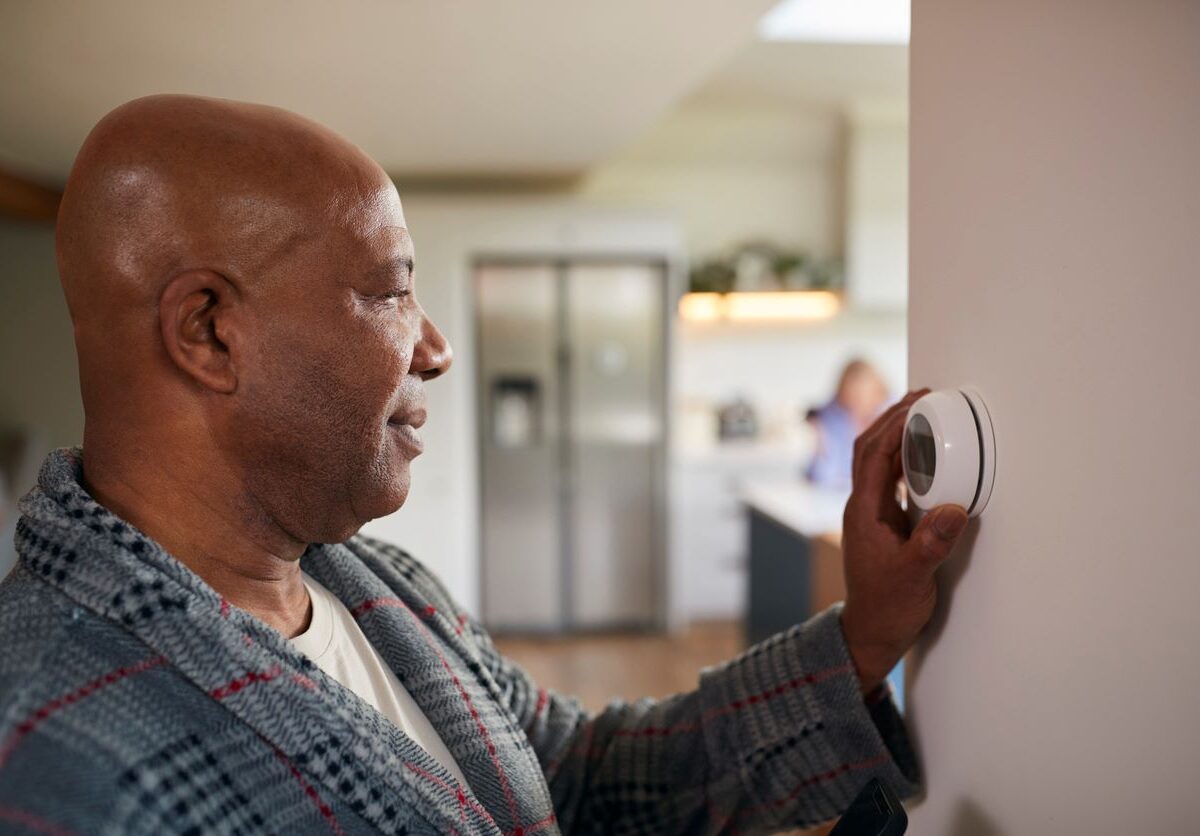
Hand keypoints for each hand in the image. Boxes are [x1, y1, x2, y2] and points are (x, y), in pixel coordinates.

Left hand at [840, 389, 969, 693]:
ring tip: (925, 414)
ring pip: (879, 461)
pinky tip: (924, 455)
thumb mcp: (914, 577)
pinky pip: (891, 479)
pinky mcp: (883, 522)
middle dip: (893, 418)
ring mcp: (871, 513)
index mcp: (863, 511)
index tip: (918, 403)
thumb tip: (954, 509)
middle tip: (922, 396)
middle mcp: (863, 506)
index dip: (894, 425)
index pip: (873, 455)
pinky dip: (905, 459)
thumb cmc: (887, 607)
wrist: (871, 633)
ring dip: (898, 435)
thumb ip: (932, 544)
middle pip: (870, 448)